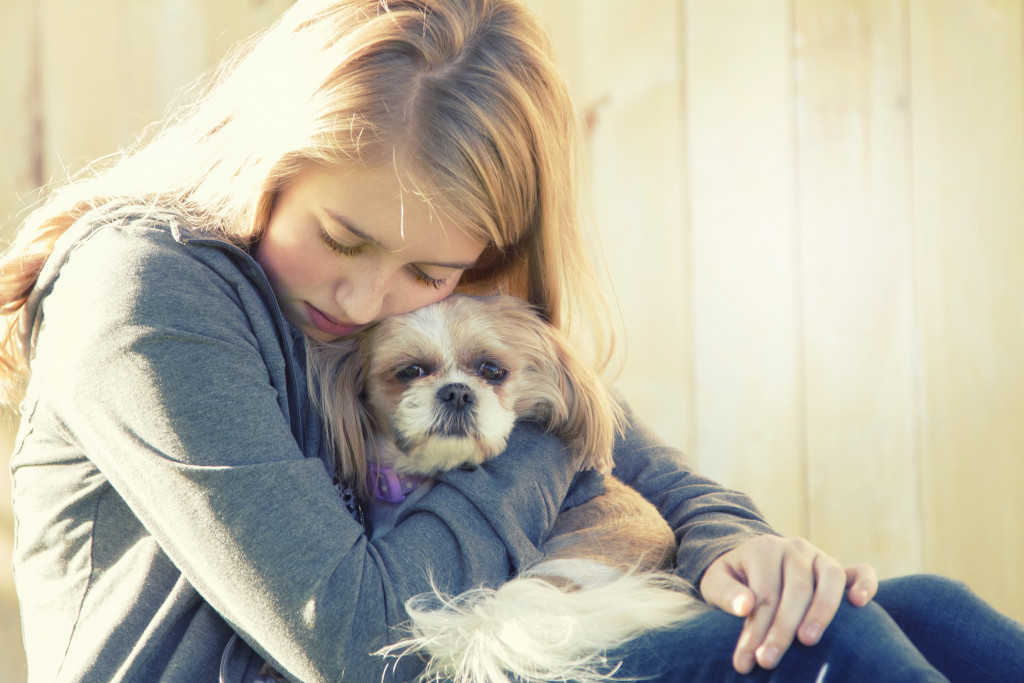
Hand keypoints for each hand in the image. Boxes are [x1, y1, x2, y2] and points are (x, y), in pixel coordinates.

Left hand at [698, 535, 876, 673]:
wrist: (748, 562)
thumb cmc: (733, 580)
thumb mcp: (716, 582)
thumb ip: (726, 593)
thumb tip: (744, 607)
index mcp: (763, 549)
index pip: (764, 594)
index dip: (756, 629)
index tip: (747, 660)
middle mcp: (794, 548)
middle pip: (795, 591)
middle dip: (782, 630)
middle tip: (769, 661)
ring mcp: (819, 556)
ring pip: (829, 580)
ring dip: (821, 612)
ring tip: (808, 641)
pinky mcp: (838, 568)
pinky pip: (860, 571)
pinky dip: (865, 584)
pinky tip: (860, 602)